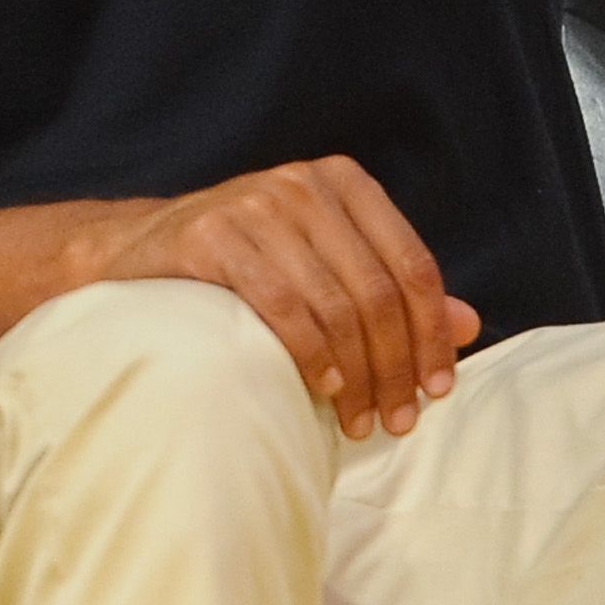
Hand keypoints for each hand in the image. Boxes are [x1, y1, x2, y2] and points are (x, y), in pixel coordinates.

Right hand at [88, 157, 483, 437]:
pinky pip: (280, 306)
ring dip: (356, 377)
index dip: (432, 334)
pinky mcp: (210, 234)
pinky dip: (309, 356)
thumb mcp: (324, 265)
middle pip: (378, 292)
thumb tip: (468, 324)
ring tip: (358, 422)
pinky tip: (320, 390)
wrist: (136, 252)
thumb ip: (392, 288)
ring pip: (335, 305)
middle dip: (395, 367)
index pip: (413, 264)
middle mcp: (303, 184)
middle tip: (396, 421)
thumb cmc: (244, 266)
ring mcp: (255, 205)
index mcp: (343, 182)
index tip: (438, 389)